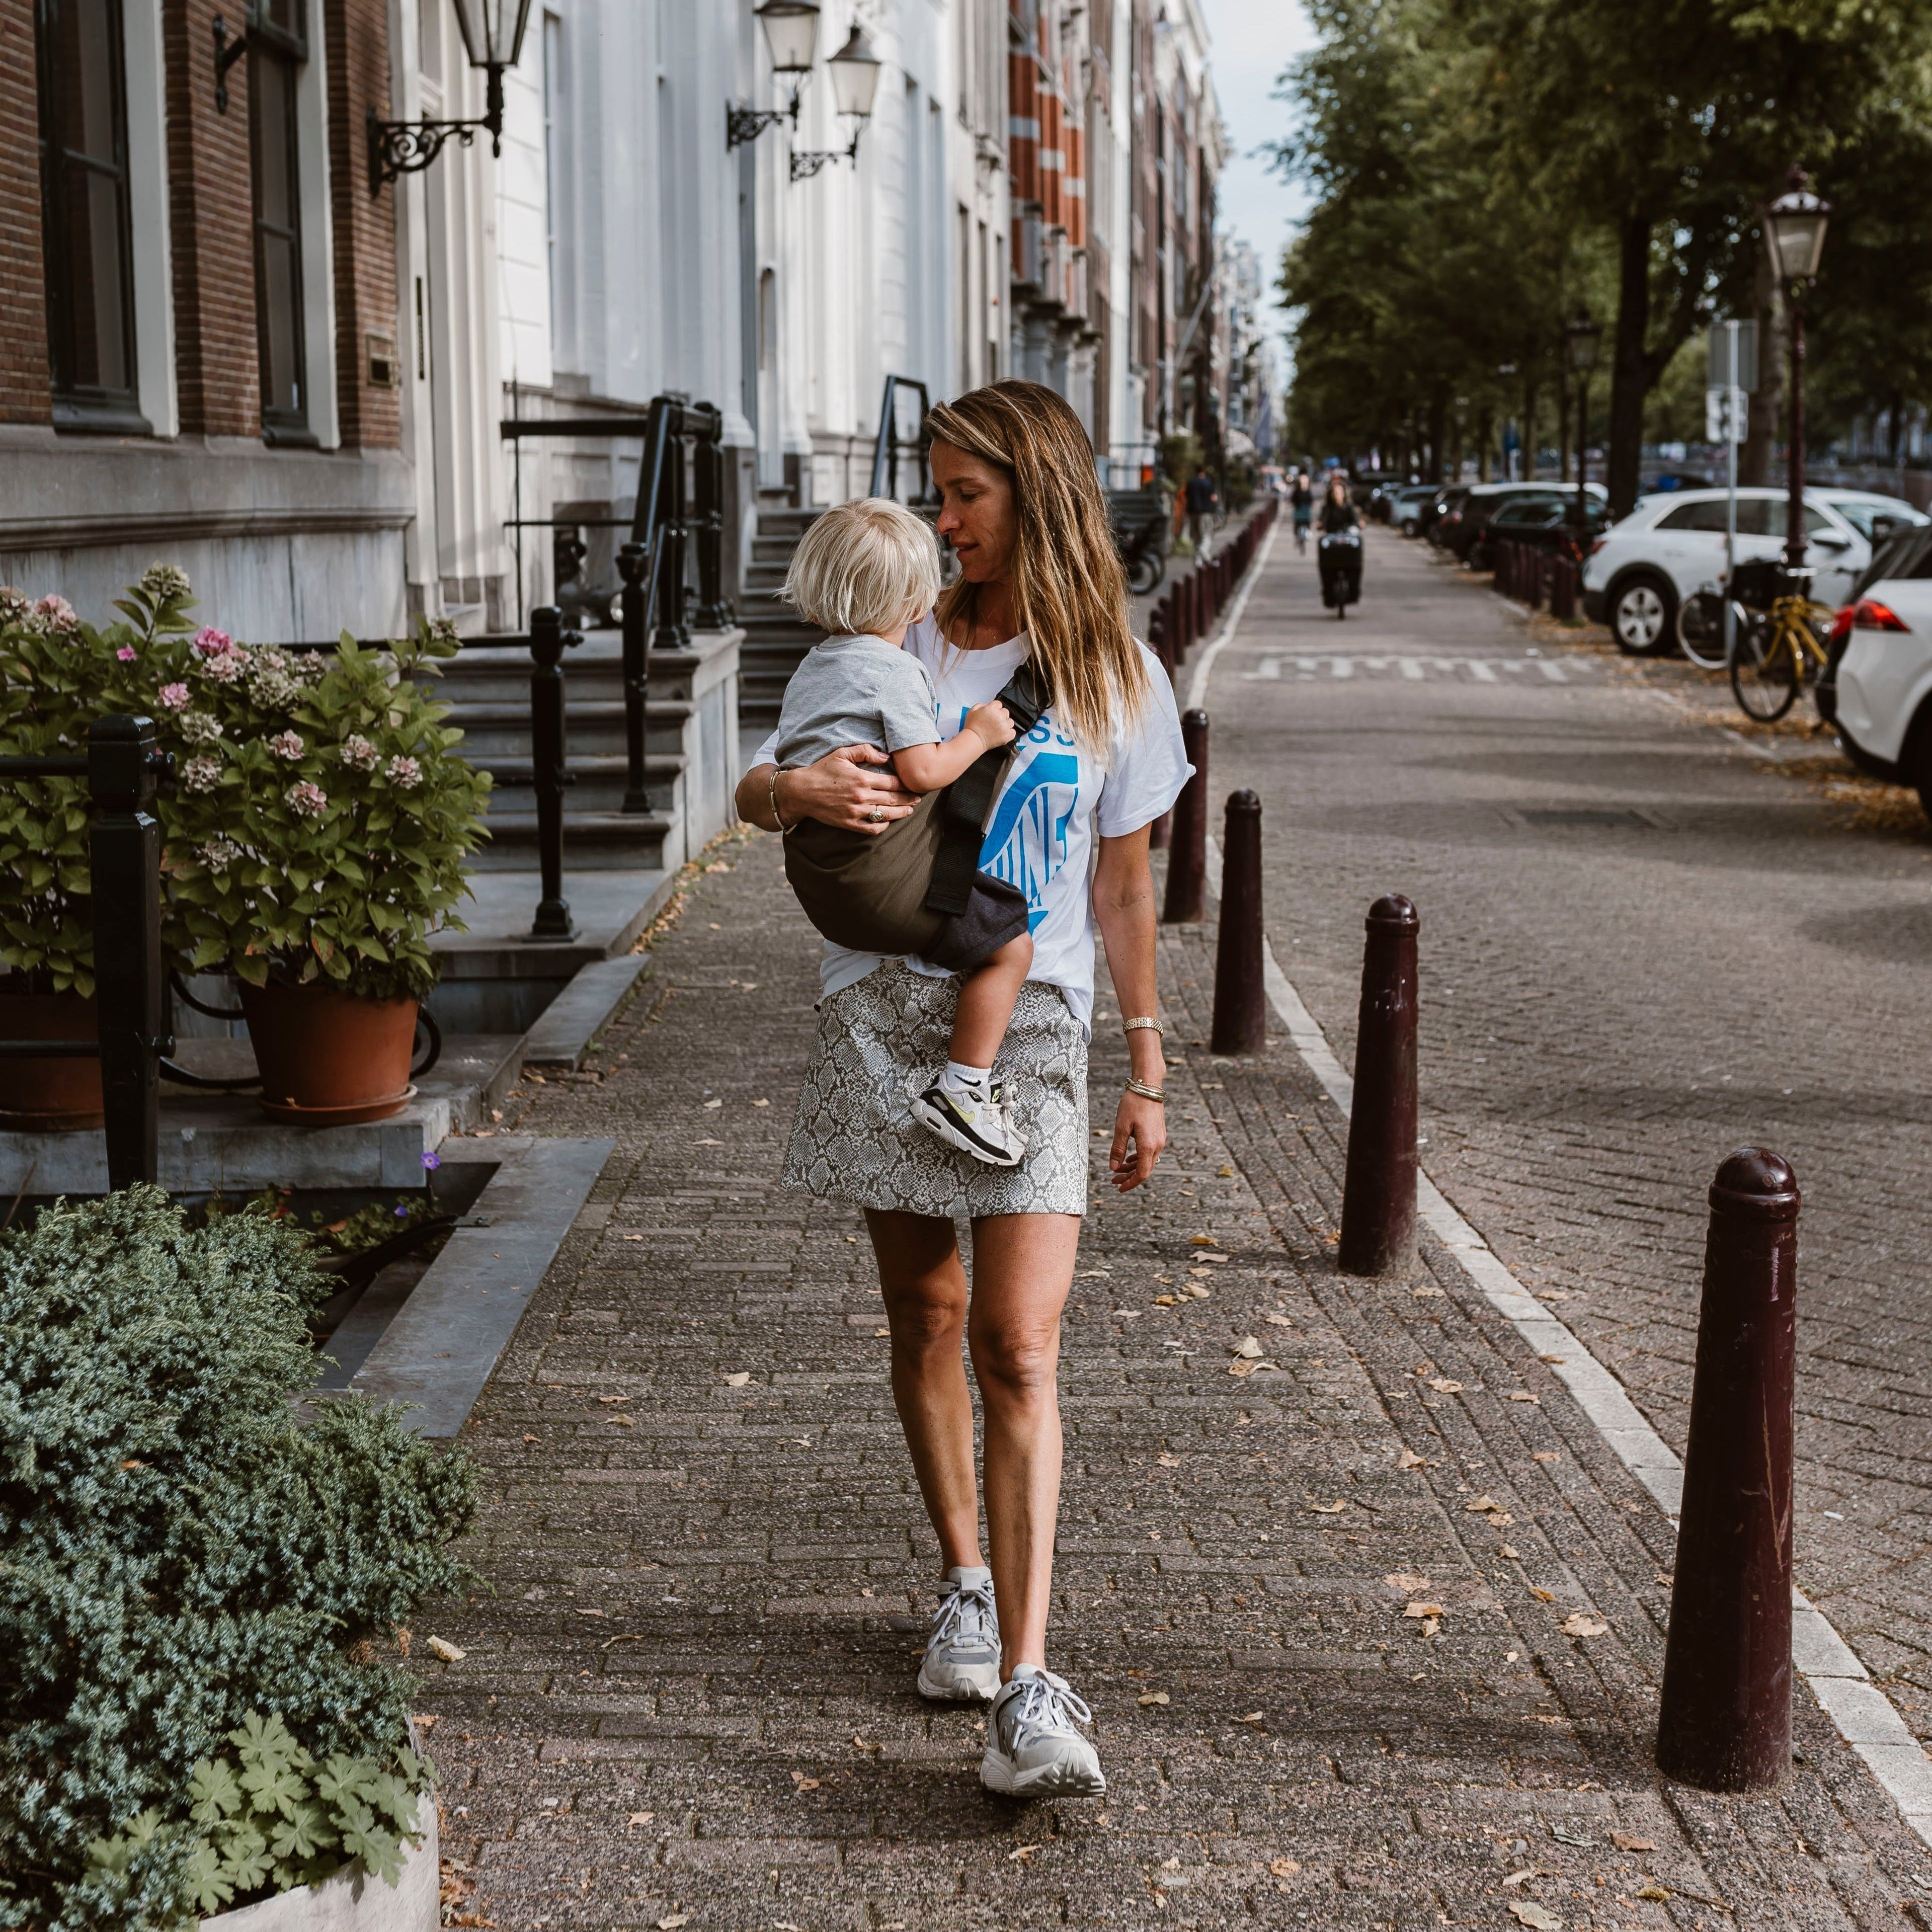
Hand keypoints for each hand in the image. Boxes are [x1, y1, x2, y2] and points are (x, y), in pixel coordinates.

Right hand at [777, 744, 917, 835]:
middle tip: (918, 799)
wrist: (802, 791)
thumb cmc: (822, 770)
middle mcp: (861, 796)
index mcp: (862, 778)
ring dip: (901, 813)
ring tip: (910, 810)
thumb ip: (865, 751)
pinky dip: (883, 826)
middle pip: (893, 799)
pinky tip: (888, 821)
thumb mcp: (842, 753)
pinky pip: (871, 828)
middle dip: (908, 799)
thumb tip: (886, 756)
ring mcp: (855, 812)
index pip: (892, 783)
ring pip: (886, 815)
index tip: (914, 784)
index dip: (906, 784)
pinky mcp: (849, 824)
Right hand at [964, 699, 1015, 749]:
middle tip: (994, 722)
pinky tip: (1002, 733)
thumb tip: (986, 706)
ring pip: (1010, 722)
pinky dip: (1009, 733)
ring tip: (997, 728)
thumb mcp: (972, 711)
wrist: (974, 740)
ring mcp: (1004, 726)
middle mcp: (999, 716)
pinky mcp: (1007, 735)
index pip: (999, 704)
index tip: (992, 713)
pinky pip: (1013, 732)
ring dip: (1005, 724)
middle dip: (1000, 716)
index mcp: (992, 709)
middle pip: (1005, 712)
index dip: (995, 709)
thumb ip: (981, 705)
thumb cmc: (972, 728)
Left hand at [1108, 1089, 1165, 1191]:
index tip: (1119, 1188)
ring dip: (1132, 1168)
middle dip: (1129, 1177)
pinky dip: (1138, 1159)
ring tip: (1117, 1170)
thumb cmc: (1133, 1105)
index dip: (1131, 1184)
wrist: (1148, 1087)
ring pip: (1147, 1162)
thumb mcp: (1121, 1127)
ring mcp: (1160, 1140)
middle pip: (1145, 1170)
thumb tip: (1113, 1167)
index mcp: (1148, 1146)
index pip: (1142, 1174)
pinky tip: (1128, 1159)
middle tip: (1113, 1180)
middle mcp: (1157, 1145)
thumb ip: (1117, 1149)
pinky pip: (1150, 1153)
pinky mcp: (1158, 1135)